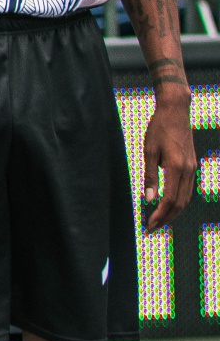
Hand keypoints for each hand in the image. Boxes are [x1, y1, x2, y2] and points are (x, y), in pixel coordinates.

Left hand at [142, 100, 197, 229]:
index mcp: (176, 168)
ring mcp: (193, 168)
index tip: (149, 225)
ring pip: (186, 198)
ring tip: (159, 221)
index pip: (169, 200)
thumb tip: (149, 199)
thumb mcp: (149, 151)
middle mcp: (188, 171)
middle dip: (166, 218)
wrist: (176, 111)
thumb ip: (150, 176)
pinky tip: (168, 205)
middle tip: (152, 229)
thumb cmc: (159, 129)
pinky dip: (179, 201)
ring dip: (173, 212)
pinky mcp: (192, 166)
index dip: (160, 215)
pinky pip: (187, 189)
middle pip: (180, 203)